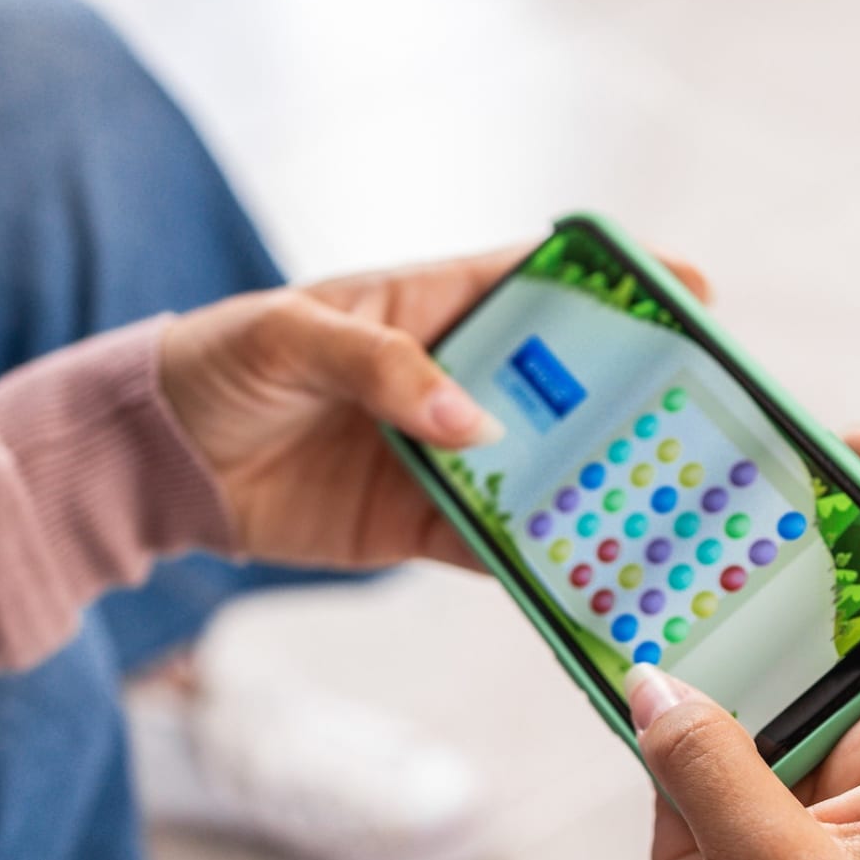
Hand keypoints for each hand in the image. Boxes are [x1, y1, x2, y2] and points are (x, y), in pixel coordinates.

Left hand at [159, 249, 710, 567]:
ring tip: (665, 512)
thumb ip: (383, 367)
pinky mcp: (414, 525)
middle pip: (561, 387)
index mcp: (431, 306)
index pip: (538, 282)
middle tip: (701, 426)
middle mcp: (452, 381)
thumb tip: (477, 425)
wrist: (159, 461)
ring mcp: (440, 457)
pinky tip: (584, 576)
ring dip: (593, 492)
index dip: (614, 284)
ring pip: (537, 473)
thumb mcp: (288, 337)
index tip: (693, 294)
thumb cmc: (219, 364)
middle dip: (629, 402)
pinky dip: (534, 563)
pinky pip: (490, 545)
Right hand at [636, 430, 859, 859]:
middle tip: (713, 475)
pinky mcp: (707, 821)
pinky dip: (637, 680)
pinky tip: (597, 632)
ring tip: (643, 535)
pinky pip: (671, 723)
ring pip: (741, 665)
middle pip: (829, 619)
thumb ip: (718, 766)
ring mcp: (779, 786)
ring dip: (696, 611)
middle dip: (779, 547)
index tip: (850, 443)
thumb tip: (652, 674)